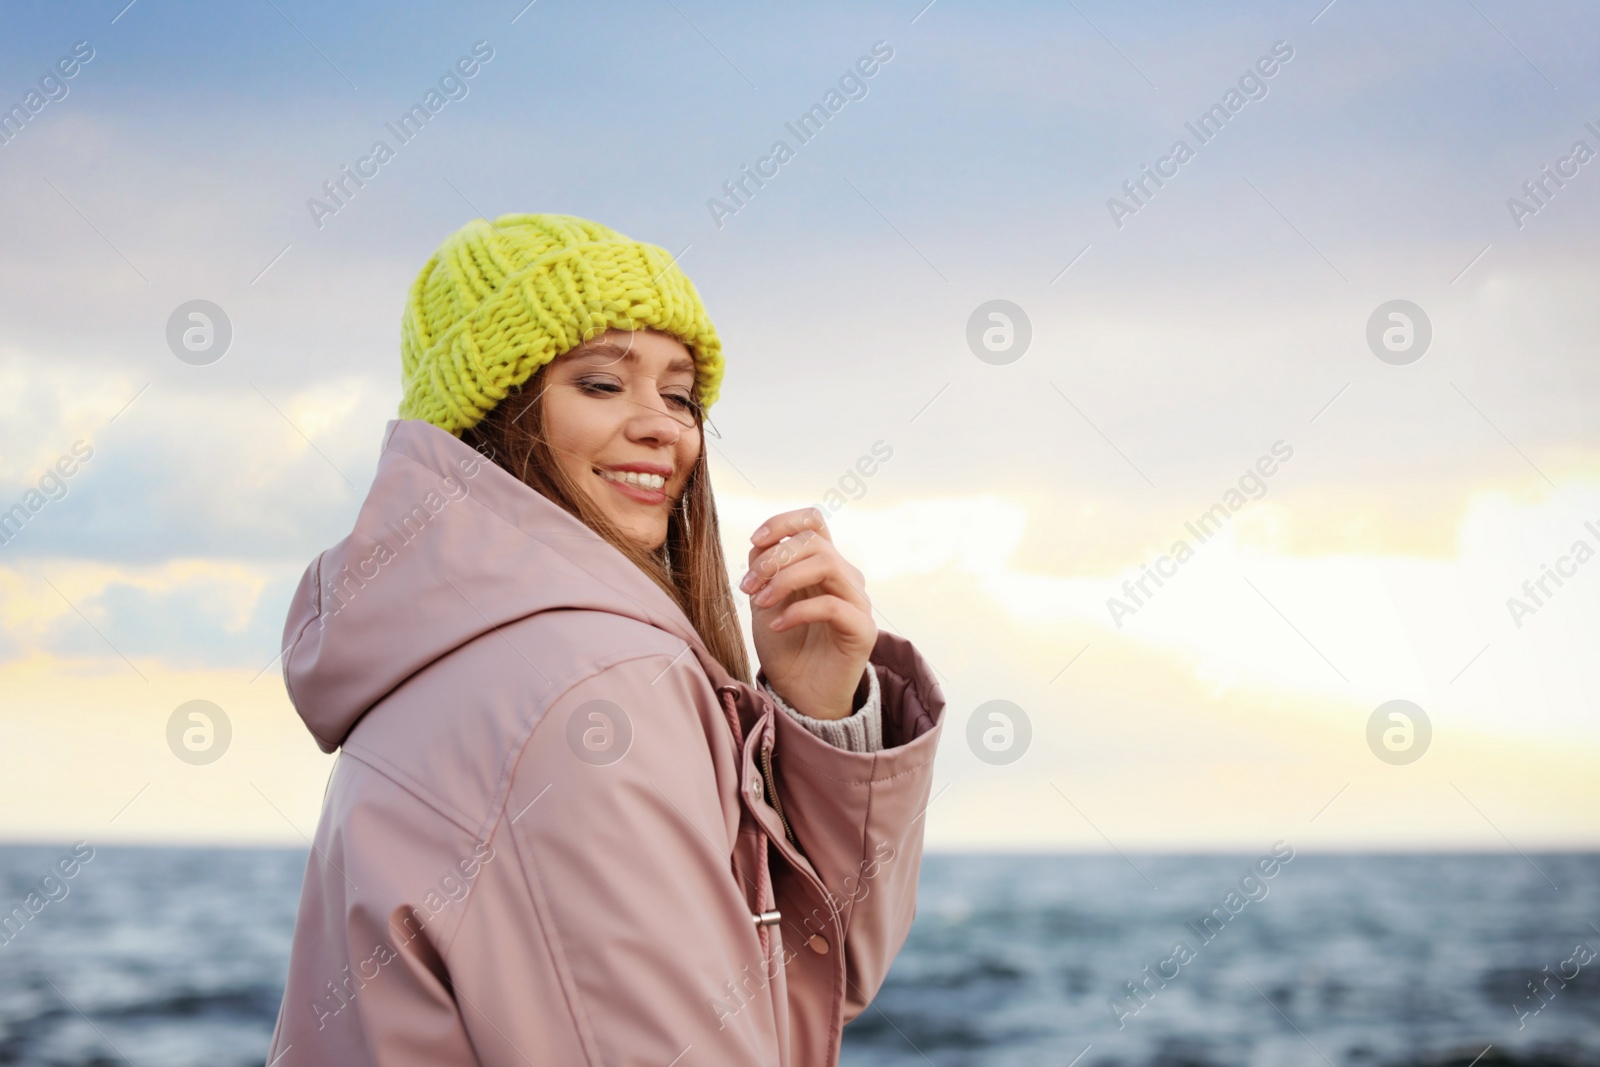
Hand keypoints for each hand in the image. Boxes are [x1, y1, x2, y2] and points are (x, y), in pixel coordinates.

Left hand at [741, 508, 875, 720]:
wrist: (800, 694)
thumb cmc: (785, 646)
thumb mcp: (765, 600)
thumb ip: (764, 569)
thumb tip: (759, 543)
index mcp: (823, 564)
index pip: (813, 521)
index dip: (783, 522)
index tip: (754, 540)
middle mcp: (845, 576)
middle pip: (815, 541)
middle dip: (774, 558)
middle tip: (748, 586)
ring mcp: (857, 601)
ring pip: (827, 564)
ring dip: (785, 579)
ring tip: (761, 603)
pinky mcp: (862, 629)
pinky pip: (832, 605)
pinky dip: (798, 611)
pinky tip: (778, 625)